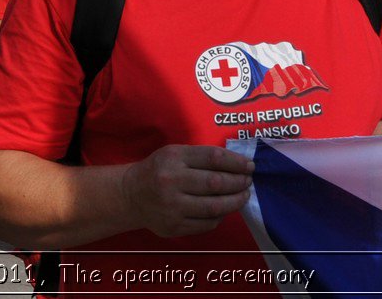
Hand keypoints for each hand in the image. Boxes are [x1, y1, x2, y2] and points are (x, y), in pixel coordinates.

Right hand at [121, 145, 254, 237]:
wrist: (131, 195)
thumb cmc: (158, 170)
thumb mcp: (174, 154)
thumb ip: (202, 158)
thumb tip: (238, 166)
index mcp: (173, 158)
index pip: (213, 158)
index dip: (236, 162)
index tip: (250, 166)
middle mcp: (171, 181)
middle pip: (216, 183)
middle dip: (238, 182)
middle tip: (248, 182)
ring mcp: (172, 206)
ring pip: (214, 207)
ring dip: (235, 202)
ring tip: (243, 196)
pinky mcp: (174, 226)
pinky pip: (207, 223)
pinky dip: (220, 216)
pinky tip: (224, 210)